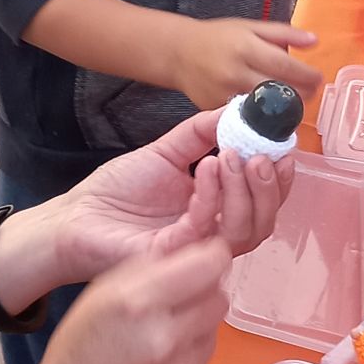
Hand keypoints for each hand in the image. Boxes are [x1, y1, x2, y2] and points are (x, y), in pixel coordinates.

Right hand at [24, 240, 229, 363]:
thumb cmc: (78, 350)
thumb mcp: (100, 295)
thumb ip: (149, 267)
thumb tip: (195, 248)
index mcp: (139, 302)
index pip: (210, 265)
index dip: (210, 257)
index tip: (203, 259)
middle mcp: (167, 338)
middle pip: (219, 297)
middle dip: (203, 293)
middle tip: (175, 302)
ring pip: (213, 330)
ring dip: (196, 327)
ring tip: (159, 339)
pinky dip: (189, 361)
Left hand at [57, 109, 293, 279]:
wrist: (78, 215)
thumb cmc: (118, 190)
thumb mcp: (167, 152)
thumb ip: (201, 133)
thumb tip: (236, 109)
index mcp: (217, 208)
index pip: (262, 200)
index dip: (280, 178)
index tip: (285, 146)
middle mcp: (213, 231)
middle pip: (263, 221)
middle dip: (271, 187)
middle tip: (263, 155)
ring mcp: (196, 247)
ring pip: (244, 231)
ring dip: (245, 190)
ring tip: (233, 155)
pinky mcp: (174, 254)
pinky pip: (205, 226)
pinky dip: (211, 193)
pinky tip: (206, 166)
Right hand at [172, 17, 321, 108]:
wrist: (178, 53)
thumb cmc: (218, 37)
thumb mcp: (250, 26)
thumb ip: (284, 33)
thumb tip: (315, 41)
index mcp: (245, 47)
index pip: (285, 67)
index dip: (308, 76)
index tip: (319, 78)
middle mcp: (235, 73)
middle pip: (278, 92)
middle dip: (301, 95)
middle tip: (311, 92)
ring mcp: (224, 95)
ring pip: (264, 110)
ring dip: (283, 109)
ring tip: (292, 102)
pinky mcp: (216, 110)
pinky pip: (246, 117)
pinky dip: (261, 116)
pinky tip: (269, 110)